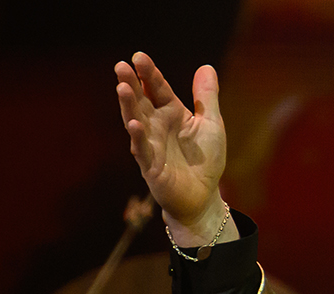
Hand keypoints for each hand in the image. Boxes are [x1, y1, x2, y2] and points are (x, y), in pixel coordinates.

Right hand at [114, 52, 227, 242]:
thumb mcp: (212, 125)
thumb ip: (207, 98)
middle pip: (141, 100)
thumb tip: (206, 66)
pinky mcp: (151, 166)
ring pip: (135, 120)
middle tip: (121, 66)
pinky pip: (143, 149)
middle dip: (131, 83)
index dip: (149, 73)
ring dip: (128, 105)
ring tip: (122, 87)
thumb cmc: (205, 160)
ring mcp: (151, 144)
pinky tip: (134, 124)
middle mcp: (156, 125)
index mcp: (171, 113)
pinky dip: (138, 137)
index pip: (157, 88)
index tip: (139, 56)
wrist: (203, 196)